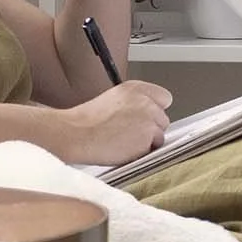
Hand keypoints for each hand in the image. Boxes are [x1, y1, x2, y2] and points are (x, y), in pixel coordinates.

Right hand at [55, 79, 171, 167]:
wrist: (77, 134)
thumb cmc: (86, 123)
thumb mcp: (112, 101)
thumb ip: (133, 105)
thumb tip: (146, 117)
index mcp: (135, 88)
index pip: (164, 97)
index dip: (155, 111)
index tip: (145, 118)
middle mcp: (145, 100)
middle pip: (163, 119)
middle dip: (151, 129)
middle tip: (129, 134)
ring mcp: (149, 117)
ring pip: (160, 135)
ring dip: (147, 142)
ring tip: (124, 142)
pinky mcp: (150, 134)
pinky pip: (153, 149)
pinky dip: (142, 152)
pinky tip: (124, 149)